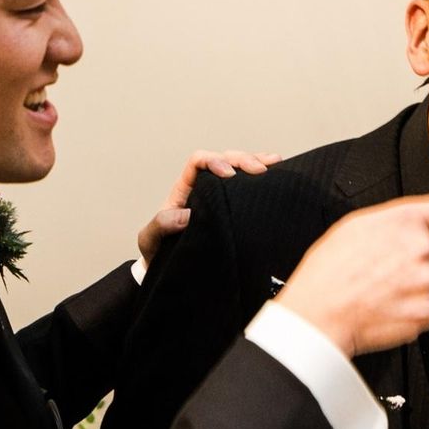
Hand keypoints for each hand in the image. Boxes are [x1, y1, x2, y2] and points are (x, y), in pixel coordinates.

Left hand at [137, 149, 280, 267]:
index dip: (215, 161)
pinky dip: (264, 179)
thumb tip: (184, 215)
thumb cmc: (158, 252)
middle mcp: (204, 188)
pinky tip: (278, 174)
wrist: (168, 270)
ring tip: (276, 163)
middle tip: (261, 171)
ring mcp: (221, 198)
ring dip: (257, 162)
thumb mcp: (150, 239)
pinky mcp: (234, 210)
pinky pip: (249, 188)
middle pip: (225, 159)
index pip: (199, 162)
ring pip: (240, 169)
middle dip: (243, 160)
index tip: (229, 175)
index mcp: (184, 190)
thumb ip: (161, 225)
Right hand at [275, 192, 428, 356]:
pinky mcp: (425, 313)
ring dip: (426, 292)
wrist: (318, 313)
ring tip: (391, 293)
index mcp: (405, 221)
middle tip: (403, 274)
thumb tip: (420, 227)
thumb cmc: (329, 271)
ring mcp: (426, 282)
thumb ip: (397, 222)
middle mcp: (421, 248)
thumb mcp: (358, 226)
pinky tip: (390, 308)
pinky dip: (415, 313)